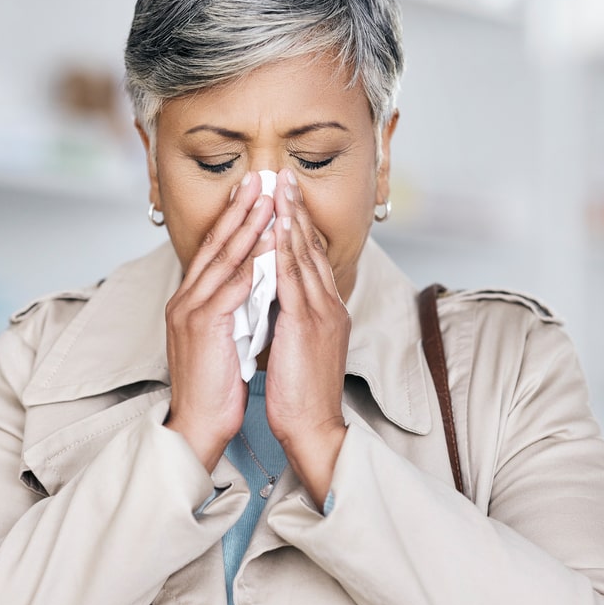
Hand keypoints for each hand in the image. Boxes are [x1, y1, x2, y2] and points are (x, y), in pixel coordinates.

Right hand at [164, 172, 275, 471]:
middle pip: (216, 245)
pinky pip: (232, 287)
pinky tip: (269, 243)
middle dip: (240, 210)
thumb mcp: (224, 338)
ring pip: (224, 259)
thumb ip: (234, 308)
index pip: (214, 252)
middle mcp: (185, 300)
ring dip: (248, 226)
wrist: (198, 424)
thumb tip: (256, 285)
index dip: (233, 220)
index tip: (253, 194)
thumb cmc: (216, 387)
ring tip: (269, 199)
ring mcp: (192, 311)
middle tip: (260, 179)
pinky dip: (252, 263)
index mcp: (190, 301)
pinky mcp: (204, 326)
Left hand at [265, 169, 349, 506]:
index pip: (311, 259)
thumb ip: (291, 319)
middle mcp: (330, 305)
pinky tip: (277, 226)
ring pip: (306, 255)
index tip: (285, 197)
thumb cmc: (301, 396)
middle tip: (283, 176)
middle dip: (296, 210)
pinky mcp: (310, 324)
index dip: (298, 225)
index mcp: (327, 311)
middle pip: (312, 247)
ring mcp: (323, 312)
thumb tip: (274, 298)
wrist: (314, 428)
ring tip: (279, 187)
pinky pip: (296, 277)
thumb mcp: (298, 349)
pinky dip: (287, 248)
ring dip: (291, 217)